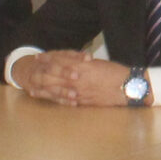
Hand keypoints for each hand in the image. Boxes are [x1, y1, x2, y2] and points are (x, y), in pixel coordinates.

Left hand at [14, 51, 138, 107]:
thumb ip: (84, 64)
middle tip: (31, 71)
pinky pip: (66, 101)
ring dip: (44, 88)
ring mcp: (80, 92)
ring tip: (33, 87)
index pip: (60, 61)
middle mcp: (79, 79)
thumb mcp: (98, 64)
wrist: (128, 87)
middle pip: (55, 76)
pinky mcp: (84, 102)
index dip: (48, 59)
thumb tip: (74, 63)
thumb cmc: (116, 73)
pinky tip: (49, 100)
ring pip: (58, 90)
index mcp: (83, 67)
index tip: (38, 57)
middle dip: (41, 73)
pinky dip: (56, 100)